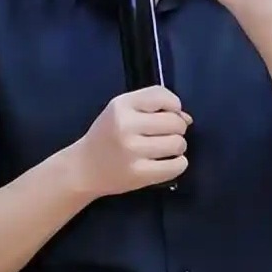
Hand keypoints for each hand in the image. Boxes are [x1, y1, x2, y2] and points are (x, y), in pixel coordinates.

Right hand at [75, 86, 190, 197]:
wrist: (84, 168)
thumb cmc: (107, 135)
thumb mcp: (121, 110)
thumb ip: (153, 106)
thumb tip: (187, 117)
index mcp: (121, 105)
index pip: (163, 96)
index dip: (174, 105)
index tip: (168, 114)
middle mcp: (126, 126)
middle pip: (175, 122)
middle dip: (177, 128)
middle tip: (165, 134)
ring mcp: (132, 152)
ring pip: (178, 144)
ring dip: (178, 147)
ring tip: (164, 149)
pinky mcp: (139, 174)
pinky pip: (176, 166)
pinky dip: (178, 164)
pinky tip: (167, 162)